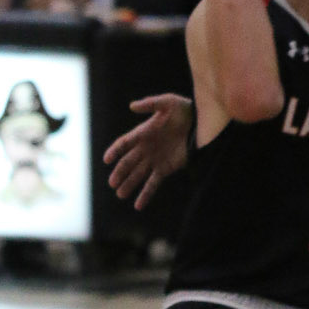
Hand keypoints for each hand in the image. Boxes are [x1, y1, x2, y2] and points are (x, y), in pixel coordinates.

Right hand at [104, 93, 193, 208]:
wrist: (202, 124)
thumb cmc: (184, 110)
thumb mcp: (168, 102)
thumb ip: (150, 103)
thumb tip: (132, 106)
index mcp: (143, 133)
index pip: (124, 143)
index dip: (115, 151)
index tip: (107, 159)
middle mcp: (145, 148)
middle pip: (128, 162)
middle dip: (120, 173)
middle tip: (112, 184)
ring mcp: (154, 160)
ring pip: (138, 175)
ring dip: (129, 185)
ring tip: (120, 195)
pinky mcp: (165, 169)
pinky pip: (153, 184)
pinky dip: (145, 194)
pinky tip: (138, 205)